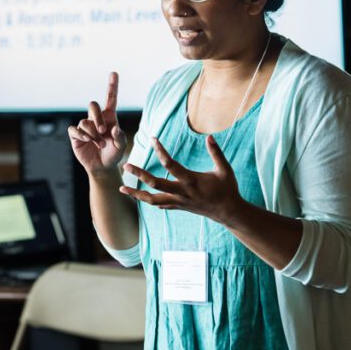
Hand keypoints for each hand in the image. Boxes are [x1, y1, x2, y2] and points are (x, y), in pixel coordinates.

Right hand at [67, 72, 127, 180]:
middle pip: (92, 105)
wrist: (102, 167)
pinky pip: (74, 129)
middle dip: (97, 117)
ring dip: (93, 134)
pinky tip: (87, 140)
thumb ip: (120, 137)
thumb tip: (113, 128)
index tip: (114, 73)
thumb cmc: (113, 154)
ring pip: (85, 122)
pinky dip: (81, 134)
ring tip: (100, 145)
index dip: (112, 86)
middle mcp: (96, 119)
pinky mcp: (75, 135)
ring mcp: (85, 126)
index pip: (110, 99)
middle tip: (103, 131)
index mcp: (109, 118)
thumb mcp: (121, 146)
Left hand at [120, 135, 244, 224]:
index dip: (160, 151)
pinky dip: (148, 200)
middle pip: (155, 184)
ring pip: (152, 199)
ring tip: (121, 188)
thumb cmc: (227, 189)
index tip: (152, 139)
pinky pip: (160, 204)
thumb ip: (216, 153)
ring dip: (136, 194)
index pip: (170, 164)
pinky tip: (138, 196)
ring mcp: (179, 201)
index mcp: (192, 180)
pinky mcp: (179, 207)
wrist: (229, 212)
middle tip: (125, 165)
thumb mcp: (225, 170)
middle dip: (139, 174)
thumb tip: (209, 137)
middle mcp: (182, 192)